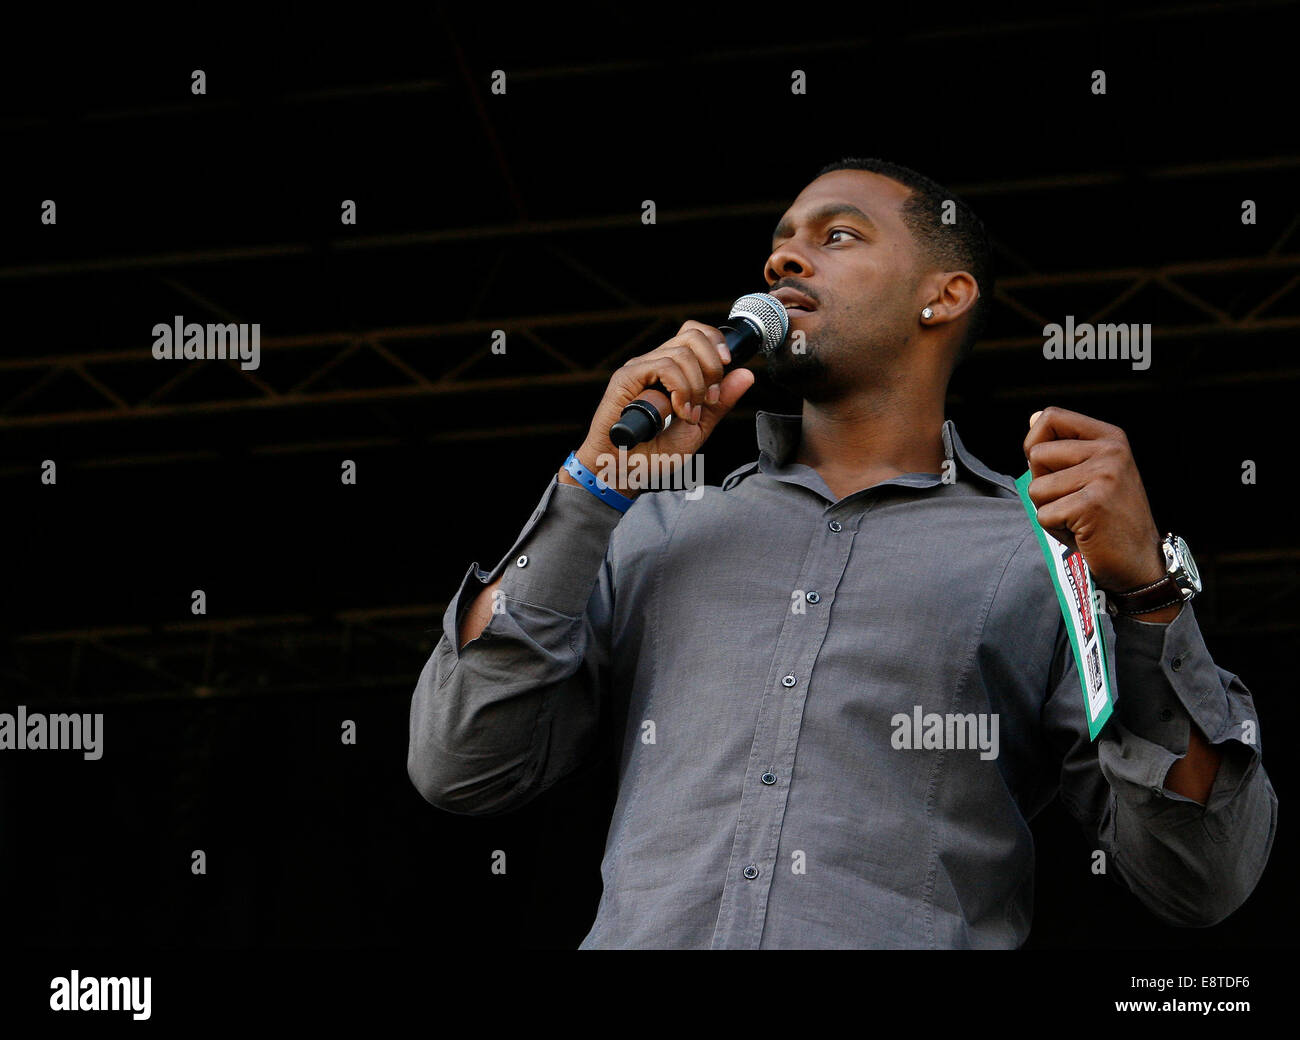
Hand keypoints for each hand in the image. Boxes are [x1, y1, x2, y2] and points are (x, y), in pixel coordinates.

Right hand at [567, 321, 755, 495]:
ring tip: (688, 415)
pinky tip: (677, 411)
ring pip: (681, 353)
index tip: (727, 367)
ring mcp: (640, 368)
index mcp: (671, 370)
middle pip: (693, 334)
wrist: (624, 473)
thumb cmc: (654, 454)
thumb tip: (746, 374)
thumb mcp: (698, 428)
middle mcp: (655, 363)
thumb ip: (720, 403)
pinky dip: (679, 389)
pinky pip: (663, 367)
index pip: (696, 334)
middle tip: (709, 399)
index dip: (716, 343)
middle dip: (712, 366)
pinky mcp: (626, 378)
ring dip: (694, 387)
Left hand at [1023, 406, 1165, 592]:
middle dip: (1043, 485)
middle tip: (1074, 502)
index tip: (1050, 468)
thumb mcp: (1093, 473)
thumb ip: (1063, 446)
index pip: (1051, 417)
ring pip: (1036, 488)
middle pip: (1036, 455)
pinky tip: (1083, 533)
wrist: (1141, 561)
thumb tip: (1032, 417)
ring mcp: (1103, 476)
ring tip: (1081, 519)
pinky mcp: (1091, 504)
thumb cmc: (1109, 518)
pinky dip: (1056, 530)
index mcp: (1110, 437)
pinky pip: (1043, 515)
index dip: (1034, 443)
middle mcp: (1110, 451)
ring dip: (1050, 511)